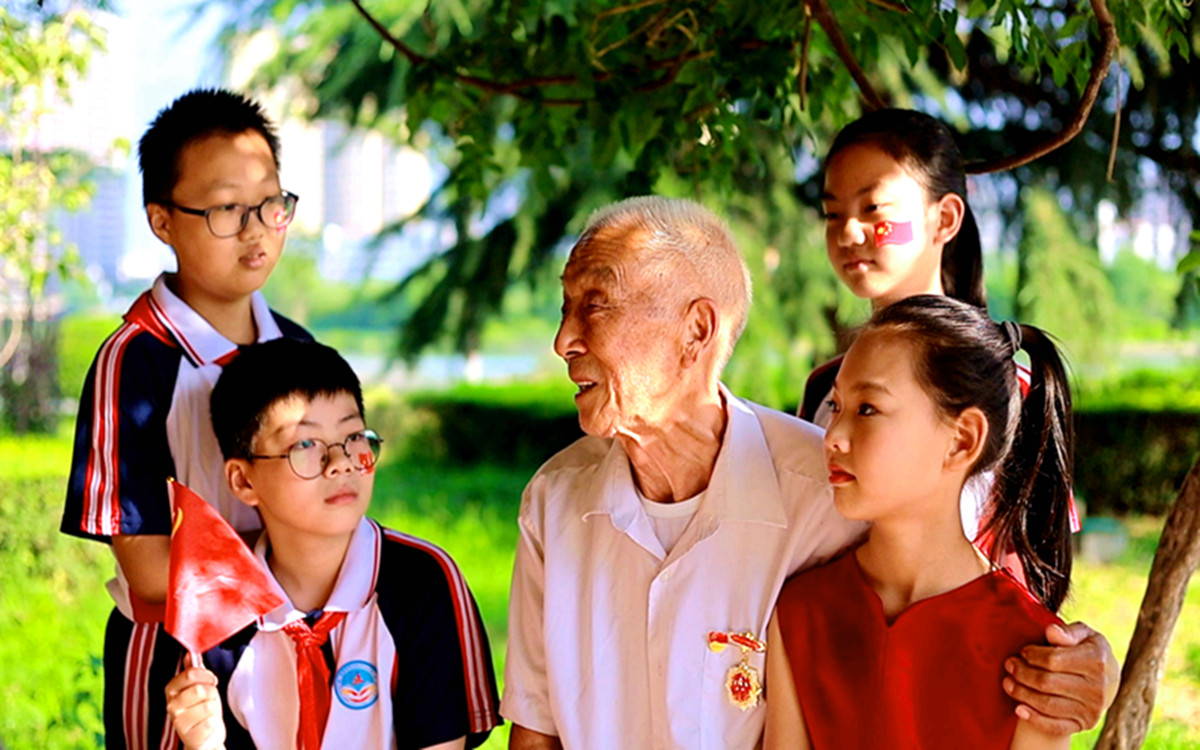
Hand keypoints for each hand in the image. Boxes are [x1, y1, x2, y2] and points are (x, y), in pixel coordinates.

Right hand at [165, 655, 225, 749]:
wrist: (205, 737)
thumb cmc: (202, 710)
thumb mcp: (199, 686)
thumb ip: (194, 669)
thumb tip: (189, 652)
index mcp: (172, 690)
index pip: (189, 674)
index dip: (205, 675)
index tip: (211, 679)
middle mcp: (172, 706)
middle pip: (200, 689)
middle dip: (211, 692)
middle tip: (209, 699)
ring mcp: (179, 723)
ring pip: (208, 705)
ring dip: (213, 708)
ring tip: (208, 713)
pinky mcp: (191, 737)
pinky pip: (211, 722)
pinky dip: (214, 722)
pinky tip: (208, 724)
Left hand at [1003, 621, 1119, 734]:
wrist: (1108, 680)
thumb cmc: (1087, 651)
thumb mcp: (1084, 635)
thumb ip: (1068, 632)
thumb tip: (1051, 631)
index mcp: (1096, 662)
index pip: (1053, 660)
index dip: (1032, 655)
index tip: (1023, 652)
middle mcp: (1097, 688)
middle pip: (1046, 682)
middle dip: (1022, 673)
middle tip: (1009, 665)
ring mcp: (1091, 709)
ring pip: (1047, 704)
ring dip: (1021, 694)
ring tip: (1007, 682)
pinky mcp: (1084, 724)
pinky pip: (1056, 726)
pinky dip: (1035, 719)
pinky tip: (1019, 709)